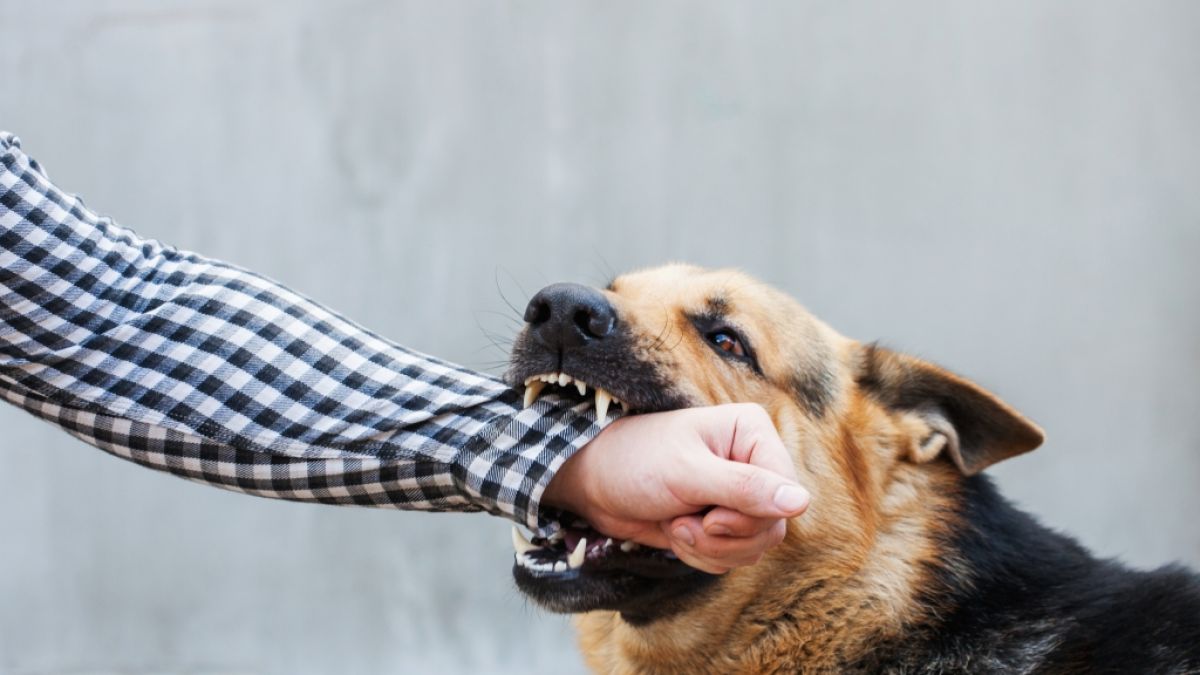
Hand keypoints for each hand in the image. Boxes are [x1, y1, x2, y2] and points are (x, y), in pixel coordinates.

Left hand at [542, 403, 810, 573]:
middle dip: (725, 537)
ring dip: (710, 548)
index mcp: (752, 434)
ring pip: (755, 547)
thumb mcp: (687, 473)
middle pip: (773, 526)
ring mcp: (738, 496)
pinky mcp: (722, 522)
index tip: (709, 516)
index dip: (751, 516)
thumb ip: (744, 488)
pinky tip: (675, 533)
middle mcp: (753, 463)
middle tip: (685, 523)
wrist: (593, 484)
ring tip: (676, 525)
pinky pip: (733, 557)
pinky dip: (702, 556)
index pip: (786, 491)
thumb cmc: (635, 462)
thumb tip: (801, 502)